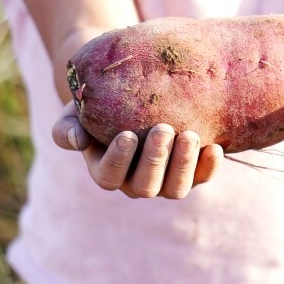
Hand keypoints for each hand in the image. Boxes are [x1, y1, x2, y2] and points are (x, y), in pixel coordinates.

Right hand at [52, 103, 222, 198]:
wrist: (131, 95)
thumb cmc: (100, 105)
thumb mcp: (77, 112)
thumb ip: (67, 127)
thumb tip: (76, 140)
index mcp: (106, 171)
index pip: (109, 176)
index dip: (118, 160)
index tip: (128, 134)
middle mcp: (136, 183)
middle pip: (146, 186)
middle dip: (156, 160)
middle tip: (163, 129)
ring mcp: (166, 181)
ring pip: (176, 188)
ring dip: (184, 164)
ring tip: (190, 135)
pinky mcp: (191, 173)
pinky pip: (202, 177)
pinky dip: (209, 166)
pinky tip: (215, 147)